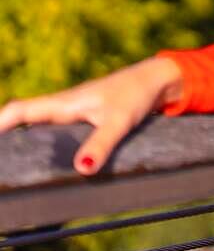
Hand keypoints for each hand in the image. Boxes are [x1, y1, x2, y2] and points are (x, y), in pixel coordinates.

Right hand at [0, 56, 182, 175]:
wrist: (160, 81)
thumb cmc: (137, 95)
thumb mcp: (118, 121)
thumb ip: (101, 144)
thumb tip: (81, 169)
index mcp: (64, 103)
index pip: (20, 111)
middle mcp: (65, 106)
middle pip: (26, 120)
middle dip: (8, 137)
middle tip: (3, 163)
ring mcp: (76, 112)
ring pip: (43, 127)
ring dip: (29, 141)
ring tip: (17, 166)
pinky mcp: (89, 118)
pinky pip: (61, 132)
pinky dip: (51, 143)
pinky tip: (52, 161)